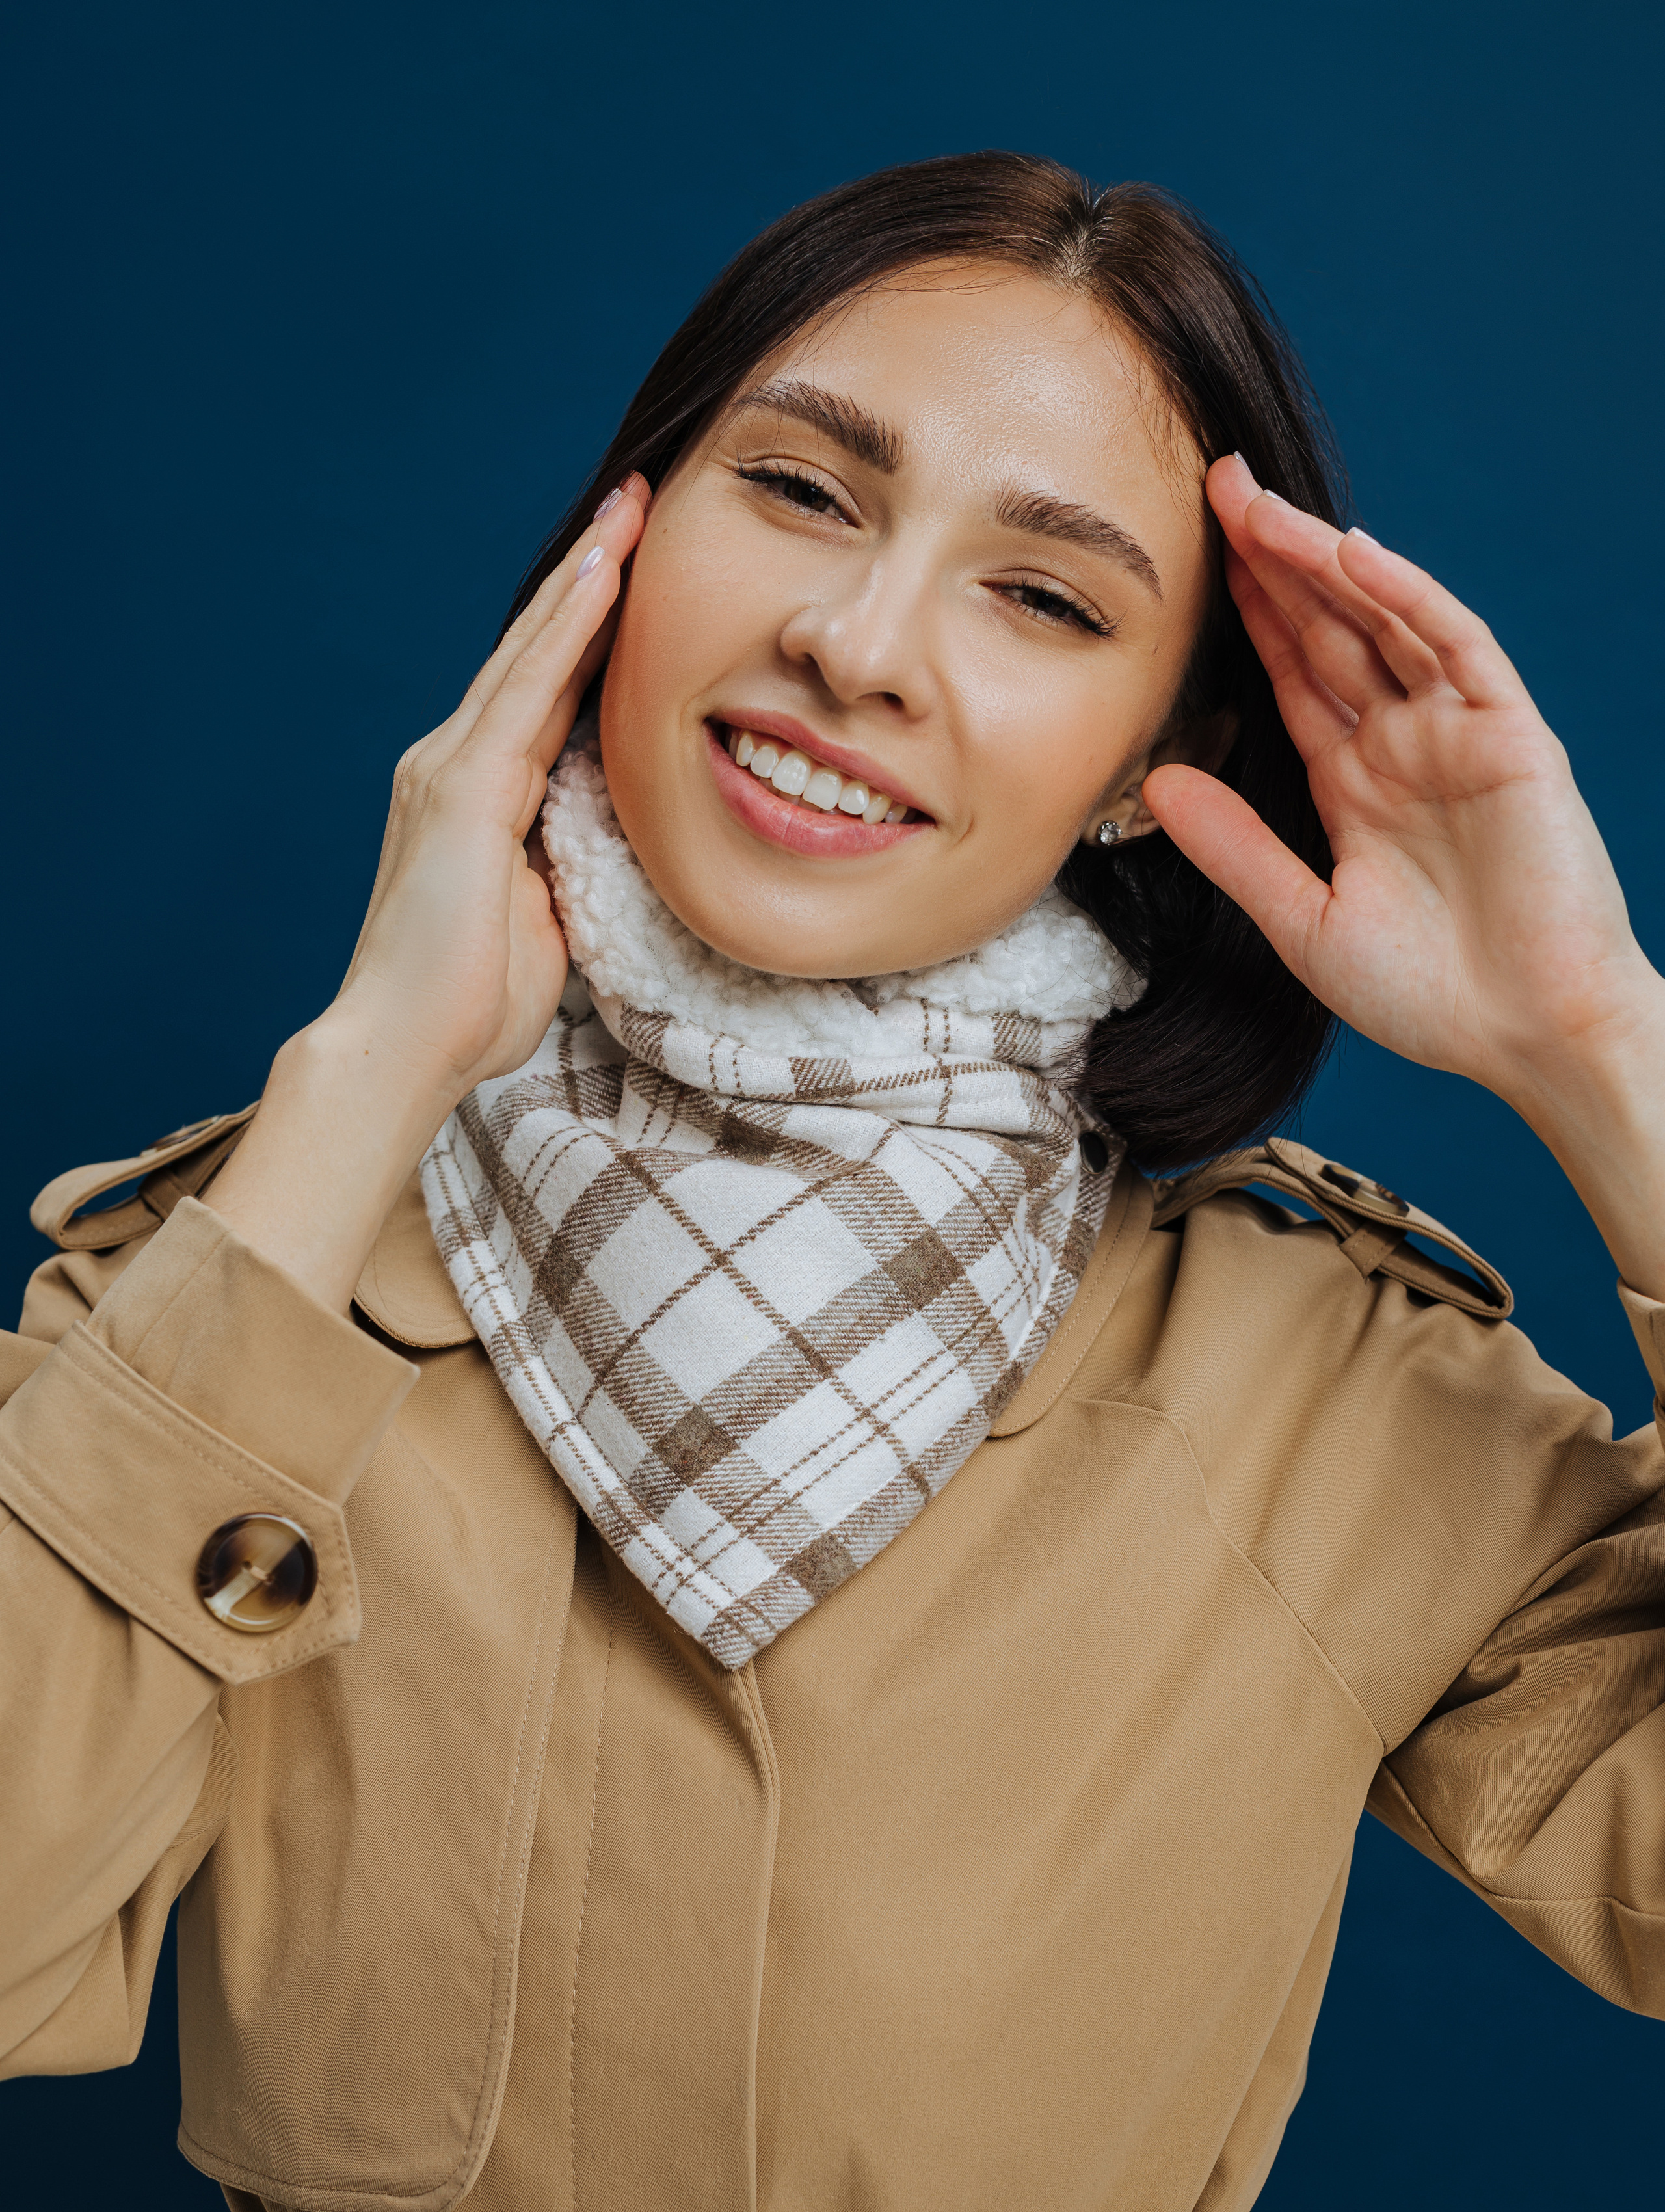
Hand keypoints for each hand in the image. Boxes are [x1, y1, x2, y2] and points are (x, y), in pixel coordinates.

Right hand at [338, 475, 648, 1094]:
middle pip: (534, 653)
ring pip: (529, 656)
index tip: (635, 571)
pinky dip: (565, 632)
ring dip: (583, 582)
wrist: (406, 1047)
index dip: (588, 629)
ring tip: (630, 516)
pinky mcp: (459, 790)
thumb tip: (611, 843)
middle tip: (639, 506)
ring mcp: (449, 771)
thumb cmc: (472, 1002)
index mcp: (476, 795)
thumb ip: (567, 862)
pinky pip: (525, 693)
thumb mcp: (544, 915)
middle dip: (588, 578)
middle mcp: (452, 765)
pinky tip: (602, 580)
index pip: (545, 693)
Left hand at [1145, 455, 1664, 1294]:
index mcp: (1357, 784)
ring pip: (1383, 620)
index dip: (1247, 615)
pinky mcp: (1509, 736)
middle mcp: (1405, 744)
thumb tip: (1157, 783)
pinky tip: (1352, 552)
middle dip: (1272, 560)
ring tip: (1258, 504)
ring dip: (1323, 559)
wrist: (1528, 1039)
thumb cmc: (1430, 996)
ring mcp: (1458, 733)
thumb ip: (1235, 848)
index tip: (1192, 557)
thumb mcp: (1303, 920)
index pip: (1293, 675)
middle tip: (1212, 487)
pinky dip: (1406, 596)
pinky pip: (1455, 647)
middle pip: (1329, 629)